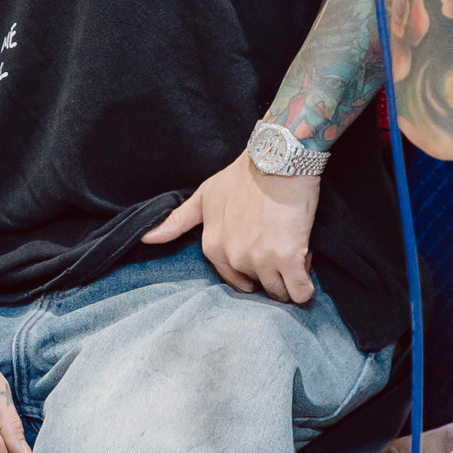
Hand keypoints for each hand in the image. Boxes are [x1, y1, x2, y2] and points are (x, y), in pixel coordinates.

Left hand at [141, 152, 318, 303]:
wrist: (277, 161)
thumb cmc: (243, 176)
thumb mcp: (204, 196)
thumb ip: (176, 221)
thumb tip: (146, 238)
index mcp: (212, 247)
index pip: (234, 280)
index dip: (252, 265)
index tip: (261, 244)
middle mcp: (233, 257)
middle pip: (257, 286)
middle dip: (270, 274)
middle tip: (279, 245)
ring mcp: (260, 260)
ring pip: (279, 291)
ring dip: (290, 277)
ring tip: (293, 246)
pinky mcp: (288, 259)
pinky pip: (300, 292)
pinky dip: (306, 286)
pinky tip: (305, 265)